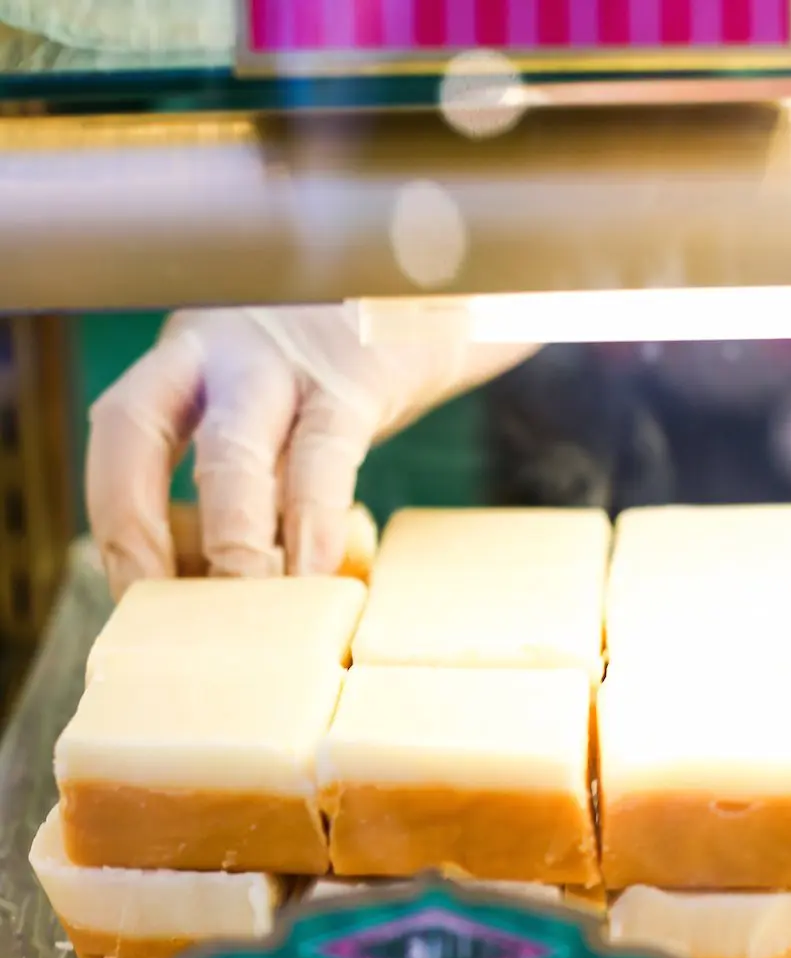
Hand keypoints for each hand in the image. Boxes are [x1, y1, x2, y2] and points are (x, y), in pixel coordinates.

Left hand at [87, 305, 530, 598]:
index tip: (134, 590)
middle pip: (138, 427)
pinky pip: (325, 452)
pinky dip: (314, 517)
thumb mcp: (285, 413)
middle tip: (167, 612)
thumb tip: (225, 589)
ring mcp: (288, 359)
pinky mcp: (362, 375)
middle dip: (137, 529)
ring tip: (247, 607)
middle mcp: (222, 352)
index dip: (115, 514)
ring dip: (229, 541)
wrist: (447, 284)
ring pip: (229, 449)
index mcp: (191, 361)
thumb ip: (251, 481)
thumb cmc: (352, 375)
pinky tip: (317, 568)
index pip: (120, 430)